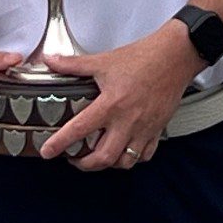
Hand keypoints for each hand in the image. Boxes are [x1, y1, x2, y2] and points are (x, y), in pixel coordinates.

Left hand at [38, 22, 199, 169]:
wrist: (174, 57)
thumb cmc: (143, 58)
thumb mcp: (103, 60)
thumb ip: (73, 65)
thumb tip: (51, 61)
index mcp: (111, 104)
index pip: (80, 130)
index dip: (60, 143)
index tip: (48, 152)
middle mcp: (127, 122)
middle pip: (103, 157)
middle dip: (85, 164)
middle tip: (73, 159)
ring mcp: (144, 129)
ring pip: (125, 162)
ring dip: (108, 164)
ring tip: (96, 158)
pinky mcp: (157, 130)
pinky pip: (144, 155)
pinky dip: (132, 159)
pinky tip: (123, 152)